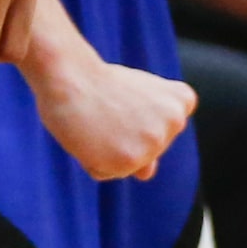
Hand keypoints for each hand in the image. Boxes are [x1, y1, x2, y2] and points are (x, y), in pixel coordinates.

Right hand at [26, 24, 197, 180]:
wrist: (65, 72)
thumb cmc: (93, 80)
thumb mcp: (134, 96)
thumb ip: (149, 133)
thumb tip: (147, 175)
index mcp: (180, 101)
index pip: (163, 127)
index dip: (138, 112)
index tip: (125, 94)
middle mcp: (174, 124)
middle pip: (145, 149)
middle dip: (124, 134)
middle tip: (106, 106)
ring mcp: (153, 144)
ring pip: (125, 164)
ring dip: (106, 149)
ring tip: (95, 119)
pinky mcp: (128, 162)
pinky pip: (103, 172)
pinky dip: (89, 159)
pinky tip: (86, 134)